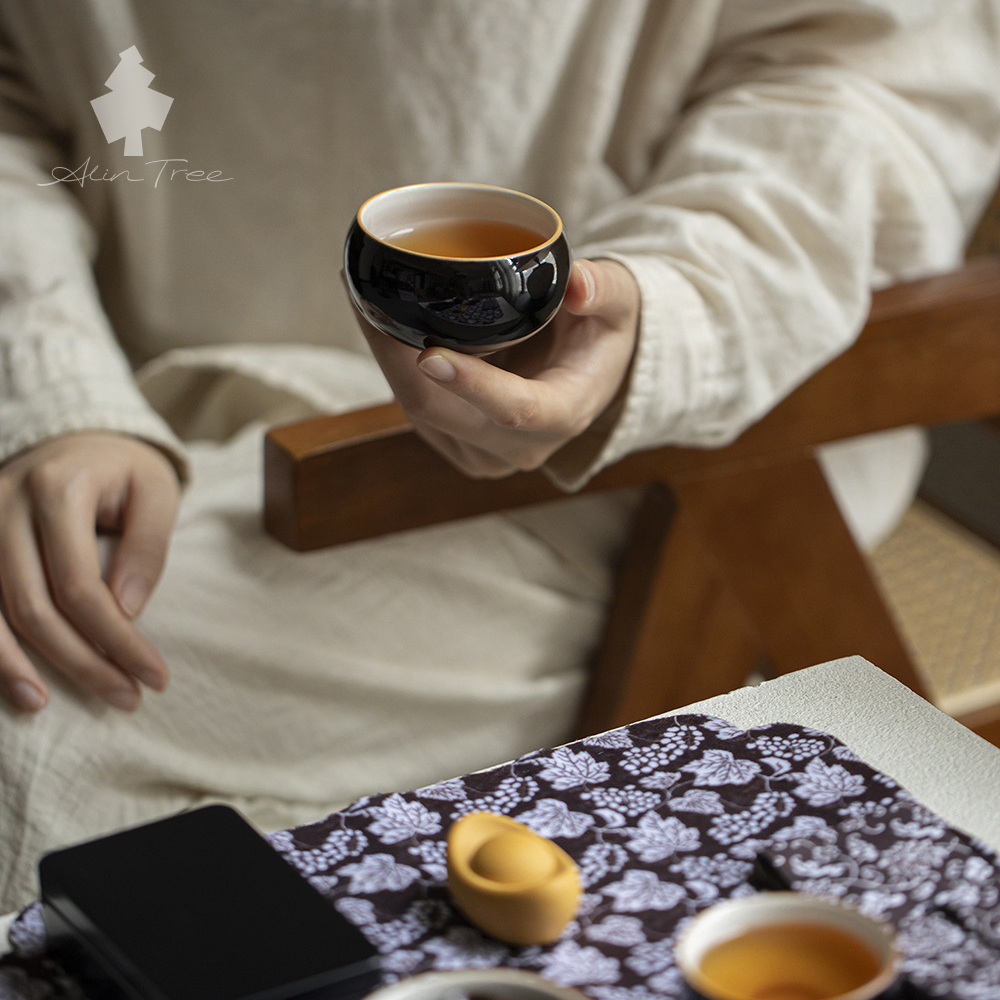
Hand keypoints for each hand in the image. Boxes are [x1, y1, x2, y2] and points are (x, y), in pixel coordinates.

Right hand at [0, 432, 179, 712]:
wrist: (74, 439)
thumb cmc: (124, 471)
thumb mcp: (156, 493)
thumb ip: (147, 548)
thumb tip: (126, 611)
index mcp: (57, 490)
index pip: (80, 586)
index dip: (117, 639)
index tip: (154, 676)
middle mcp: (4, 506)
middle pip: (34, 607)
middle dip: (83, 662)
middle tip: (127, 697)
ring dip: (21, 669)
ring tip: (47, 706)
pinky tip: (15, 684)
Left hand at [358, 258, 638, 477]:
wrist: (588, 375)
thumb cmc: (601, 335)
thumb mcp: (620, 304)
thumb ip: (604, 290)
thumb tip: (577, 283)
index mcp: (561, 416)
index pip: (514, 410)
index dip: (471, 385)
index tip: (430, 352)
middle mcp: (517, 448)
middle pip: (441, 410)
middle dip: (395, 354)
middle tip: (365, 290)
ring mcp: (481, 453)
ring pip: (417, 409)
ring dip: (384, 354)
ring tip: (363, 292)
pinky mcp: (454, 444)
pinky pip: (412, 408)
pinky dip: (392, 364)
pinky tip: (380, 321)